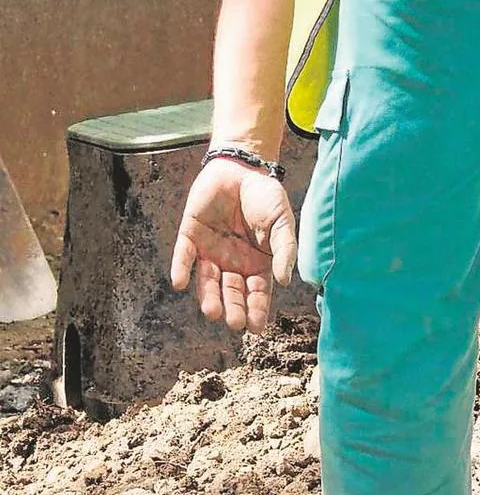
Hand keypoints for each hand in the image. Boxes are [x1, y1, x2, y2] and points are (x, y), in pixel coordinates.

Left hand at [170, 160, 297, 333]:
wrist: (242, 167)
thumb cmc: (266, 196)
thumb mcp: (283, 223)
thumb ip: (285, 250)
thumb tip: (285, 281)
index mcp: (258, 263)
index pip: (257, 292)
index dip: (257, 309)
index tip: (256, 327)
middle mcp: (234, 262)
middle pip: (232, 291)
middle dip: (234, 307)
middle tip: (234, 322)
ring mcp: (212, 250)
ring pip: (208, 279)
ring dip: (208, 296)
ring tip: (212, 312)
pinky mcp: (191, 234)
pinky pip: (185, 255)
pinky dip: (181, 268)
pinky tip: (180, 283)